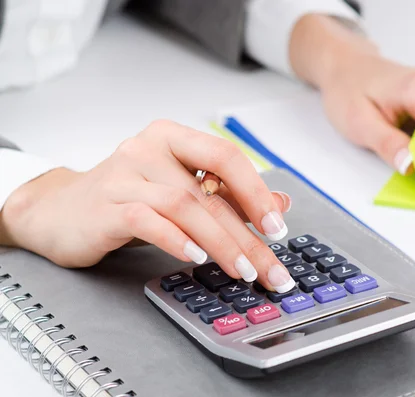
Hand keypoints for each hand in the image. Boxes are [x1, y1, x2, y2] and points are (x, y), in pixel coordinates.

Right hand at [0, 120, 294, 291]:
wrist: (60, 211)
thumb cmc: (126, 199)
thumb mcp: (181, 190)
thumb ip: (227, 195)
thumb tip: (280, 204)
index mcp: (173, 138)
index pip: (225, 156)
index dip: (256, 191)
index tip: (277, 228)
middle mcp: (148, 148)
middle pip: (209, 192)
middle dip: (246, 235)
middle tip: (269, 268)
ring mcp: (124, 175)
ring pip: (184, 207)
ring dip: (220, 243)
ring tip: (242, 270)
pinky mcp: (105, 206)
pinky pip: (146, 220)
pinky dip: (176, 240)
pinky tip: (197, 258)